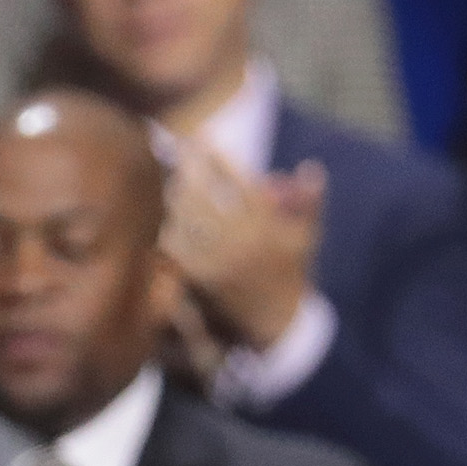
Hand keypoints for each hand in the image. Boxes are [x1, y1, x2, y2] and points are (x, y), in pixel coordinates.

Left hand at [163, 143, 320, 351]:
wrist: (278, 325)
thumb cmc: (293, 276)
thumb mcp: (307, 238)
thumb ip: (309, 201)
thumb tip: (310, 167)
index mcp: (267, 224)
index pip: (237, 181)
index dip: (217, 157)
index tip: (203, 139)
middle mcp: (241, 240)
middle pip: (204, 195)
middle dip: (187, 169)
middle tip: (173, 151)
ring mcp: (218, 260)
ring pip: (186, 219)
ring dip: (173, 196)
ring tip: (164, 179)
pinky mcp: (200, 280)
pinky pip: (176, 249)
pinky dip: (165, 230)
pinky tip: (156, 216)